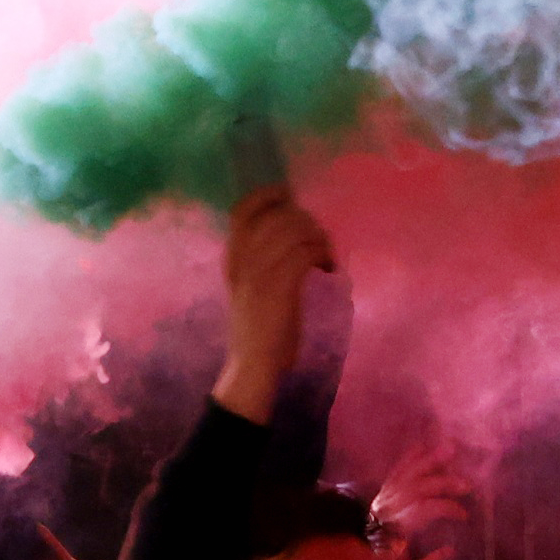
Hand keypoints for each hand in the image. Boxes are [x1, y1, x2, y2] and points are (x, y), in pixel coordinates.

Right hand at [211, 188, 334, 423]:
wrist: (254, 364)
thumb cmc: (258, 326)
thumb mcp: (250, 285)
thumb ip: (260, 257)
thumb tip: (293, 227)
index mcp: (232, 257)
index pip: (242, 209)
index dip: (269, 195)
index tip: (290, 199)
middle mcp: (242, 259)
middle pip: (279, 216)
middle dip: (307, 221)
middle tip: (319, 240)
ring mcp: (259, 272)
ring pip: (296, 232)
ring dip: (319, 238)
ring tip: (325, 255)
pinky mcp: (280, 287)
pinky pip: (306, 253)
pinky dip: (323, 255)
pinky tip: (327, 268)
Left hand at [367, 447, 471, 559]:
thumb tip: (450, 550)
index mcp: (391, 533)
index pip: (421, 509)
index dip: (445, 508)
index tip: (464, 516)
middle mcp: (383, 513)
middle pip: (415, 487)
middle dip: (442, 482)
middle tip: (467, 485)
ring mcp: (379, 504)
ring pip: (404, 476)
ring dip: (427, 462)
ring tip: (449, 449)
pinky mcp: (378, 502)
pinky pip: (393, 476)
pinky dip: (407, 460)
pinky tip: (421, 447)